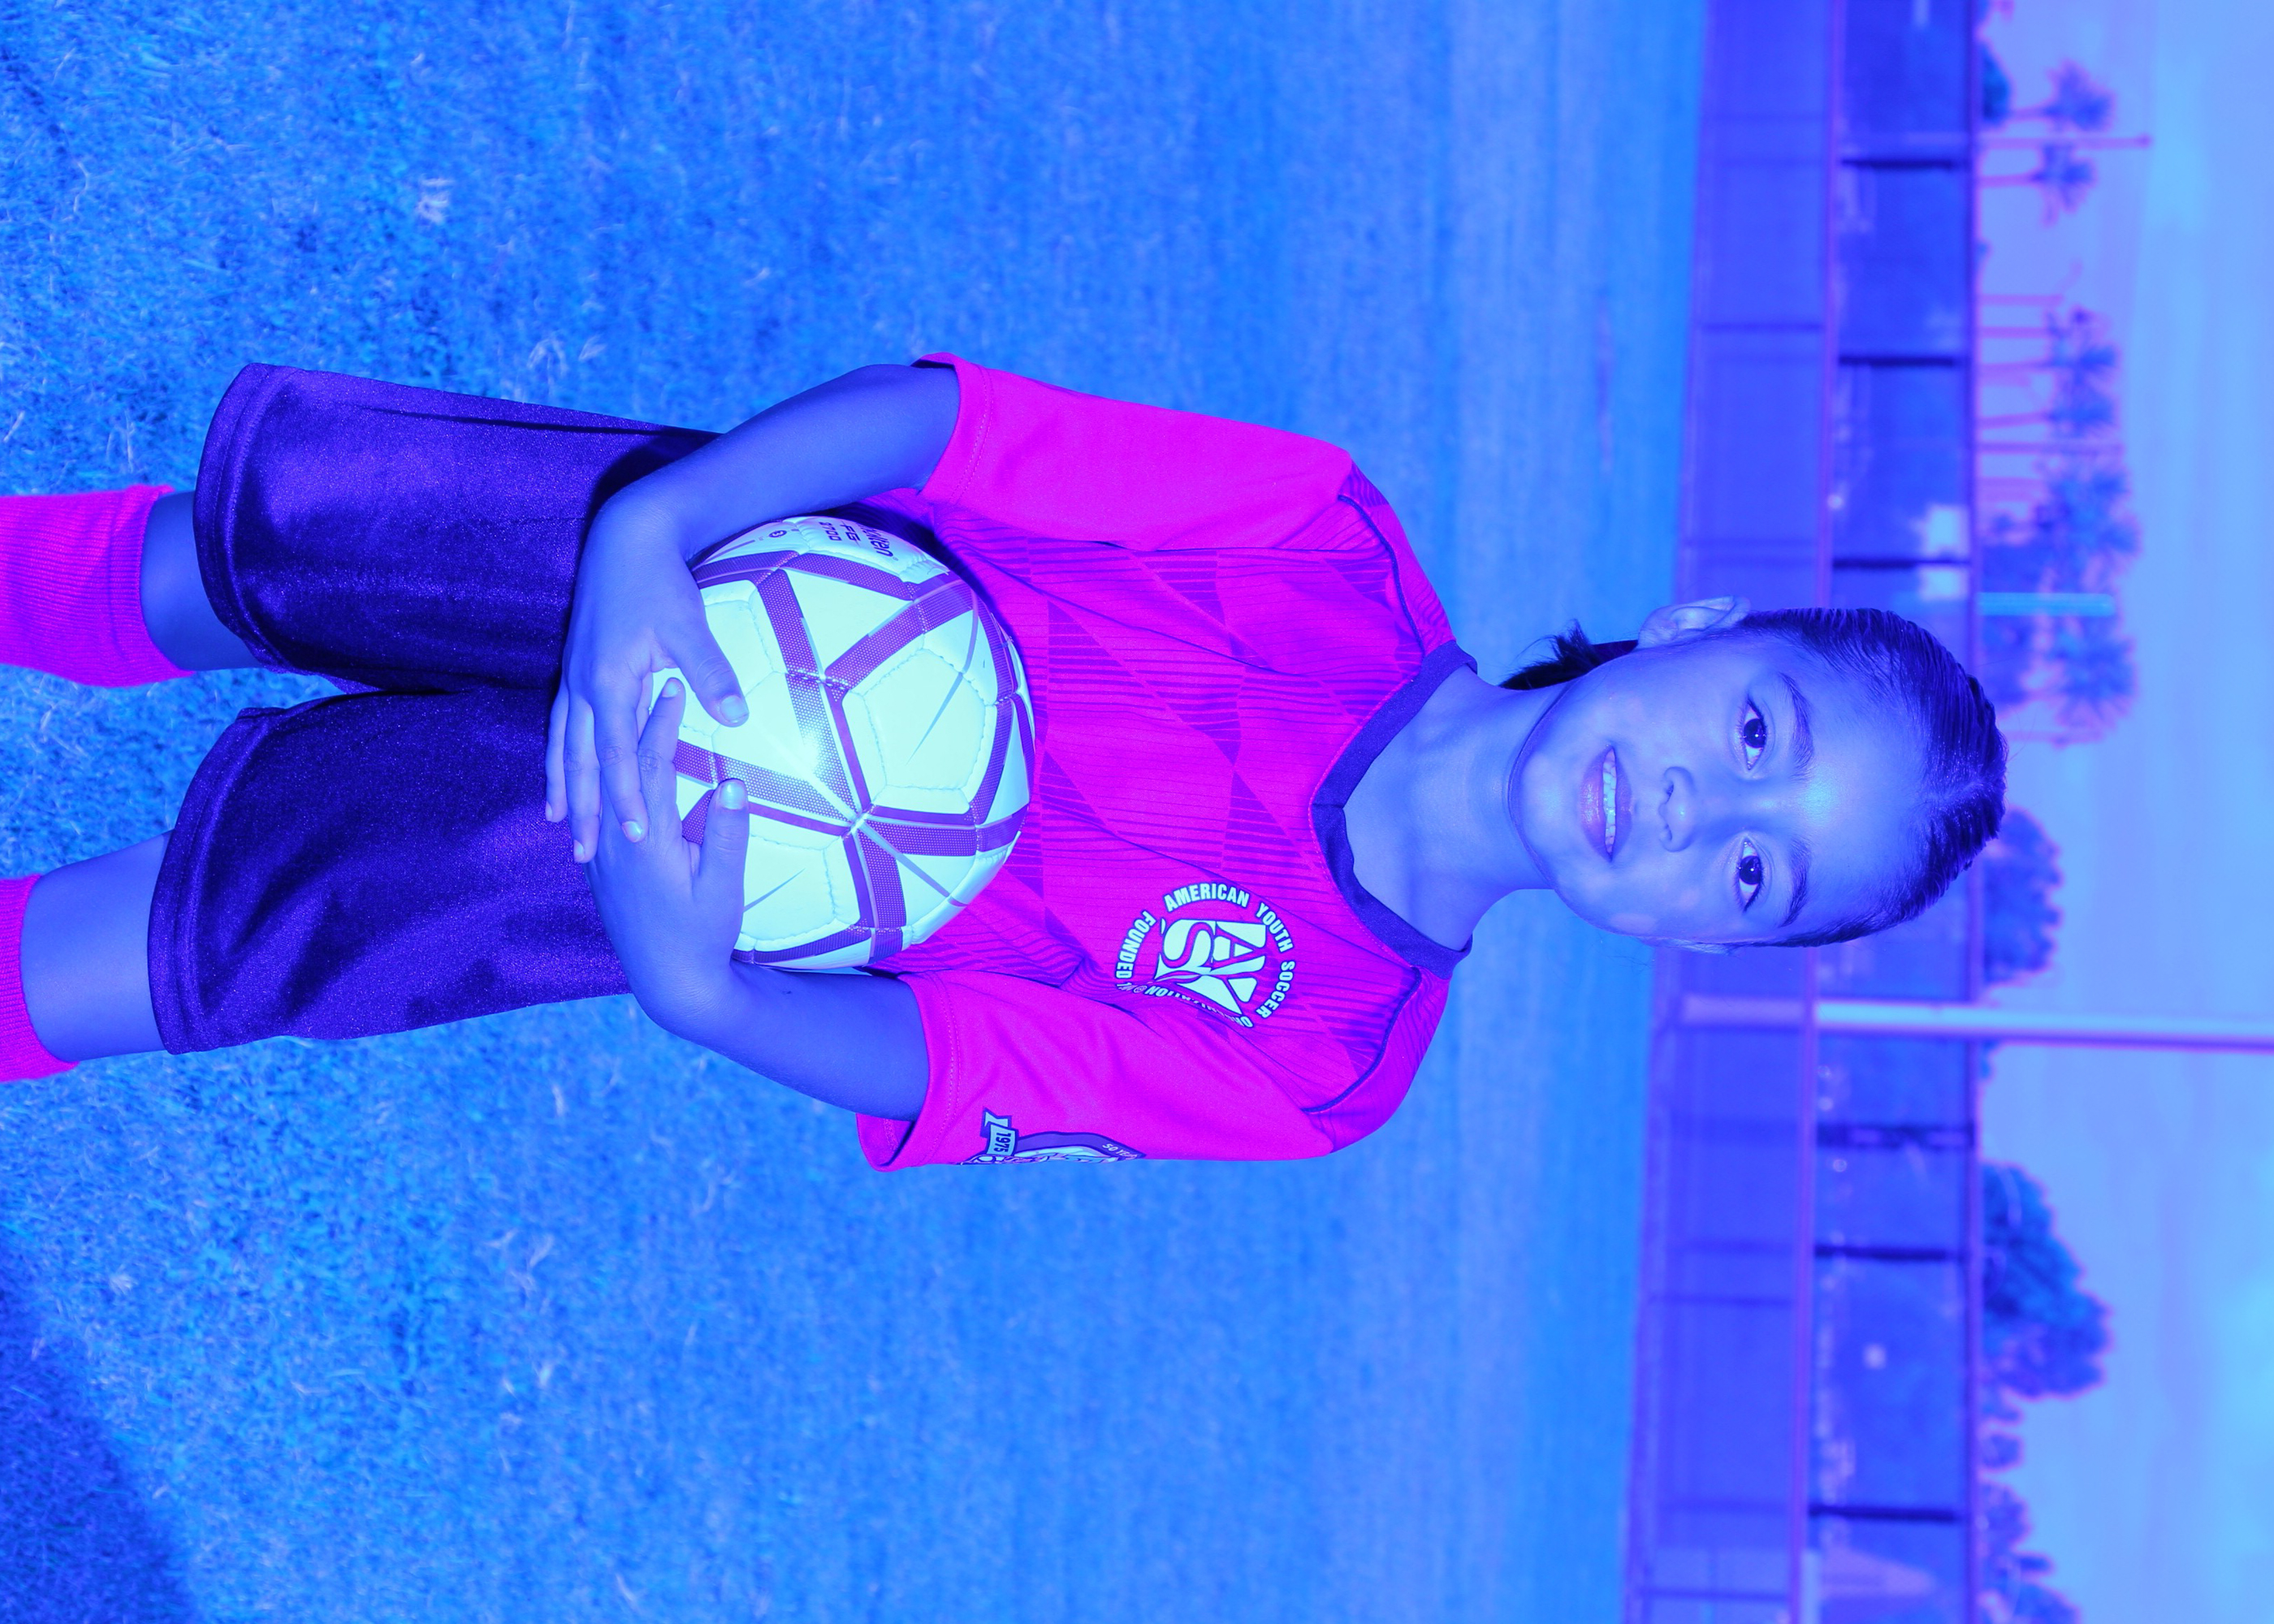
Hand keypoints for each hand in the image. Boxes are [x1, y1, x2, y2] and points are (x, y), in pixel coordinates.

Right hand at [546, 502, 748, 861]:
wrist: (625, 538)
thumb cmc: (661, 582)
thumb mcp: (691, 627)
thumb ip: (710, 674)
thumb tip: (735, 719)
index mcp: (611, 683)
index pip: (617, 755)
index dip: (624, 798)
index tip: (632, 838)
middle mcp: (584, 686)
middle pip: (579, 762)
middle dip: (583, 809)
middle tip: (582, 855)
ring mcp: (574, 677)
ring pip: (561, 744)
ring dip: (562, 786)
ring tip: (558, 823)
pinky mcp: (575, 667)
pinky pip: (559, 722)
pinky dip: (556, 753)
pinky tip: (558, 769)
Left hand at [585, 678, 751, 1038]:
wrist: (668, 984)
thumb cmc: (704, 936)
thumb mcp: (724, 888)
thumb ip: (727, 834)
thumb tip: (732, 780)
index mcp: (648, 842)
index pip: (652, 766)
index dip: (662, 723)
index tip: (676, 685)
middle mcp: (616, 843)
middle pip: (621, 768)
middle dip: (637, 721)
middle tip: (651, 682)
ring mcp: (603, 856)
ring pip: (604, 787)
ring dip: (619, 747)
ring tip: (631, 712)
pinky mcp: (602, 868)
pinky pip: (599, 809)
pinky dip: (608, 779)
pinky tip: (614, 765)